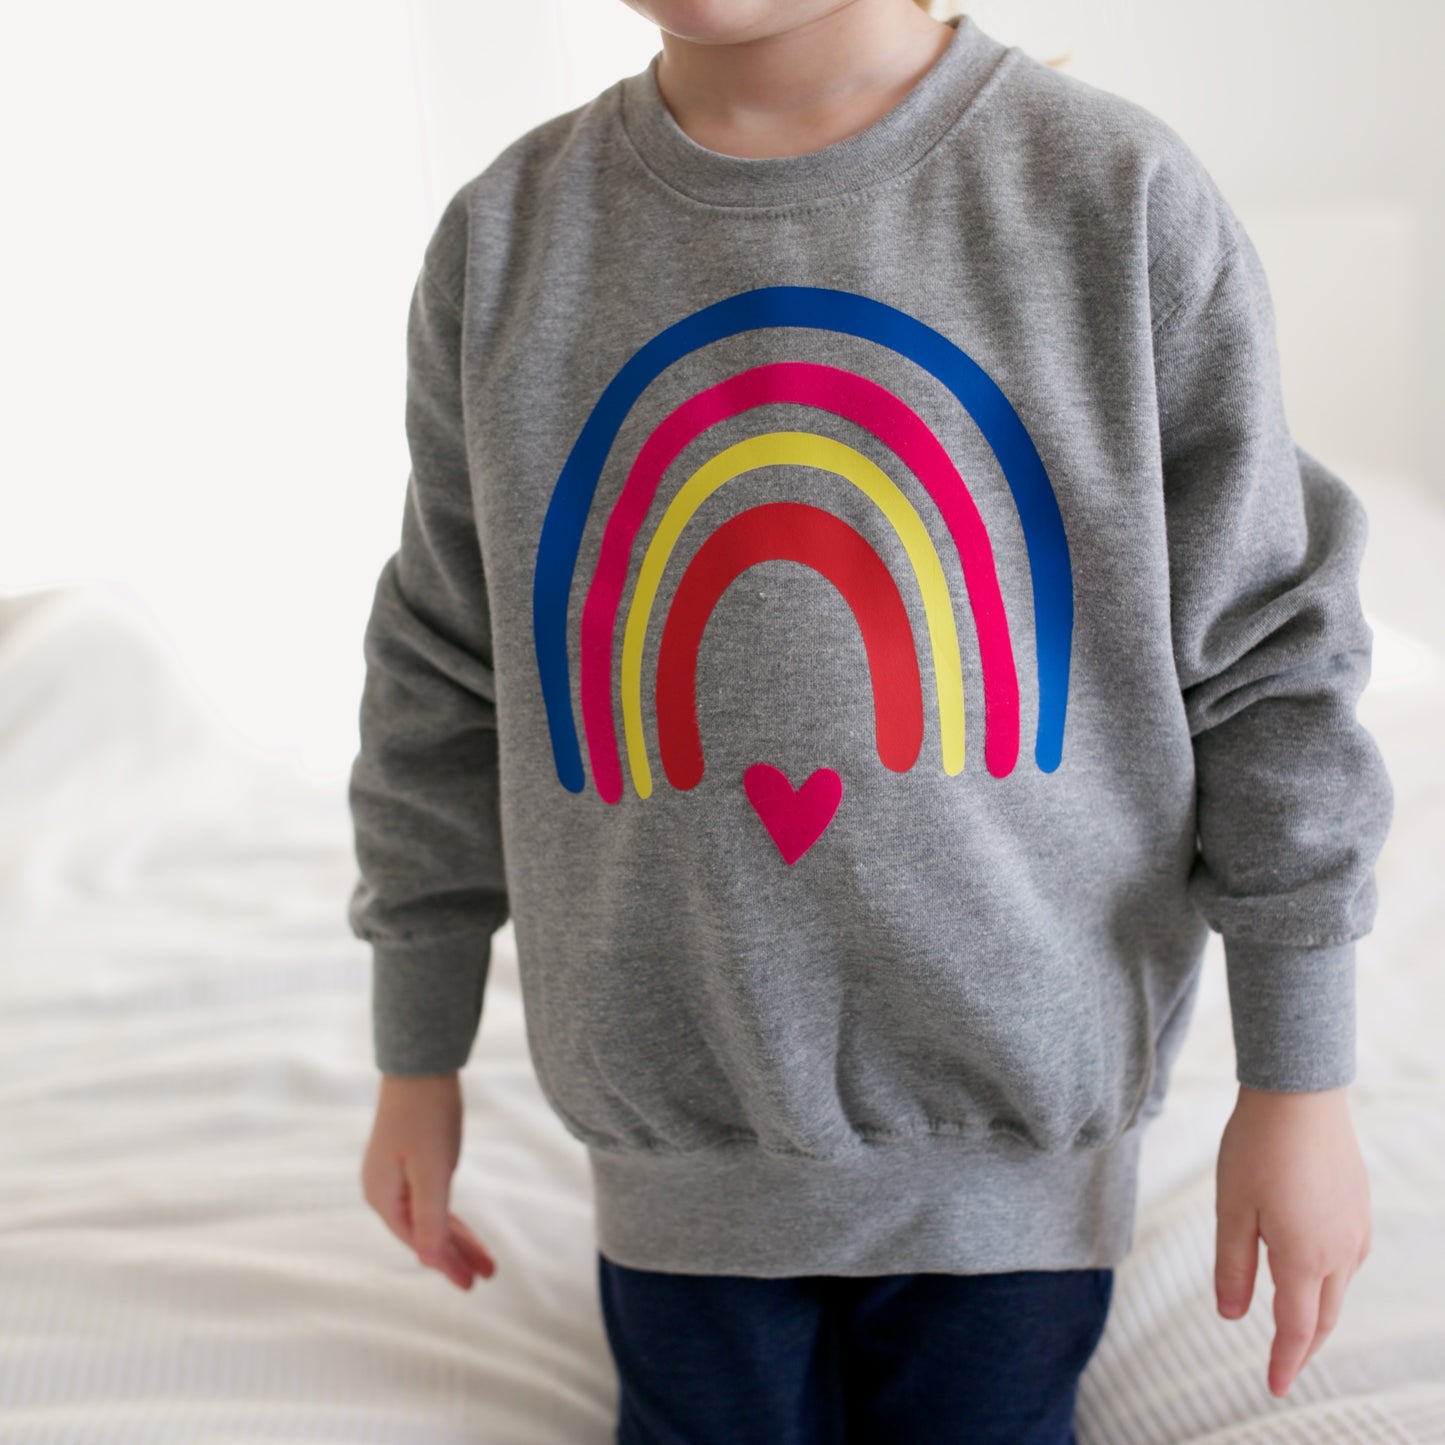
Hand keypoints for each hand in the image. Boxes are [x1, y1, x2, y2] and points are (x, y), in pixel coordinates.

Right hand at [360, 1070, 497, 1288]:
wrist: (421, 1065)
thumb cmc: (426, 1115)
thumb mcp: (432, 1169)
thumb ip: (430, 1216)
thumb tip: (428, 1260)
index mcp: (383, 1196)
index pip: (418, 1241)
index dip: (446, 1263)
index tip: (473, 1283)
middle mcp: (383, 1191)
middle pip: (424, 1233)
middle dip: (456, 1254)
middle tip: (487, 1275)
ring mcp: (395, 1176)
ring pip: (430, 1218)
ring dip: (458, 1238)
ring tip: (487, 1261)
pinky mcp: (408, 1162)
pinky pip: (430, 1199)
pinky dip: (450, 1216)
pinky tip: (464, 1229)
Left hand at [1214, 1084, 1370, 1396]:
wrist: (1300, 1093)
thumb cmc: (1258, 1147)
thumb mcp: (1232, 1209)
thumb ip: (1232, 1266)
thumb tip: (1233, 1316)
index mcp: (1305, 1258)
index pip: (1298, 1328)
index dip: (1285, 1361)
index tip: (1273, 1386)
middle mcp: (1340, 1252)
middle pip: (1324, 1316)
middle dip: (1304, 1345)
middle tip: (1284, 1366)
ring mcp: (1355, 1228)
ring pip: (1338, 1287)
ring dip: (1317, 1312)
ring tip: (1295, 1324)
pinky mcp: (1358, 1206)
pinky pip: (1345, 1258)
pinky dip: (1327, 1279)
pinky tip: (1310, 1271)